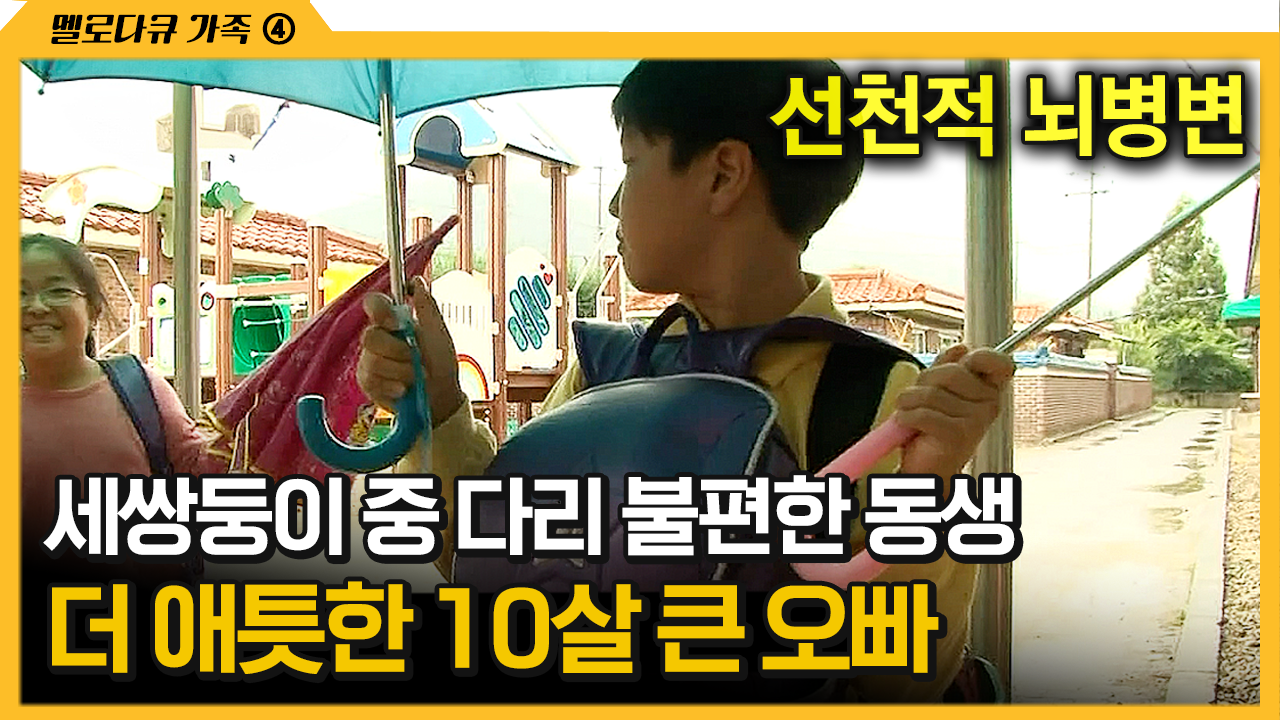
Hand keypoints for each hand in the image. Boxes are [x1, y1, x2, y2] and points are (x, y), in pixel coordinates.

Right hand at [357, 276, 468, 427]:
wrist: (442, 396)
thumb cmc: (441, 362)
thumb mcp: (439, 332)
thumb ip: (427, 307)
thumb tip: (416, 281)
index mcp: (393, 320)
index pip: (373, 303)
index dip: (380, 310)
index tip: (396, 323)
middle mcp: (377, 338)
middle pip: (370, 336)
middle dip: (397, 351)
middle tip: (417, 360)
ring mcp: (369, 360)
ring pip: (372, 361)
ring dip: (400, 371)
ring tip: (416, 378)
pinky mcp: (367, 381)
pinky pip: (371, 380)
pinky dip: (391, 386)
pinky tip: (403, 390)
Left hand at [894, 344, 1014, 478]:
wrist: (927, 470)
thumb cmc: (932, 430)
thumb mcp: (939, 391)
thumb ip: (949, 367)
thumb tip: (961, 348)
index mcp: (989, 391)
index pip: (1000, 362)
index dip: (980, 357)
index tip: (963, 364)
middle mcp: (990, 404)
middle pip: (951, 372)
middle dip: (924, 381)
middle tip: (916, 398)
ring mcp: (977, 421)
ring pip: (932, 393)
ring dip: (909, 402)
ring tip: (908, 414)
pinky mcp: (959, 435)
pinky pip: (924, 413)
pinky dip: (907, 417)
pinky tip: (907, 425)